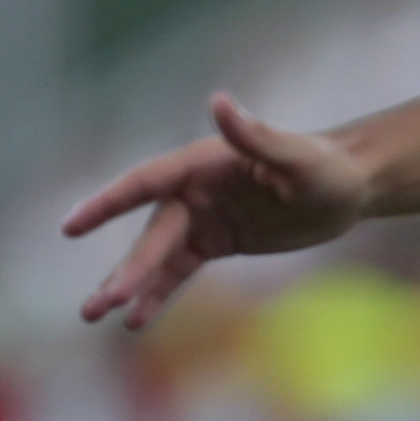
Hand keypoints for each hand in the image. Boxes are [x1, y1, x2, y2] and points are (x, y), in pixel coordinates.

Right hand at [63, 93, 381, 325]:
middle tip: (98, 306)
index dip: (105, 204)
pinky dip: (158, 294)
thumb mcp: (297, 157)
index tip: (70, 226)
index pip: (143, 184)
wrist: (349, 187)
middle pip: (150, 235)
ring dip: (129, 286)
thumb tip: (220, 101)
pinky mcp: (215, 242)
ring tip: (98, 317)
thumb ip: (256, 135)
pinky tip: (136, 319)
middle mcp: (193, 190)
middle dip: (126, 270)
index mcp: (201, 165)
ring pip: (156, 257)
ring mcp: (201, 217)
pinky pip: (179, 271)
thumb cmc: (326, 167)